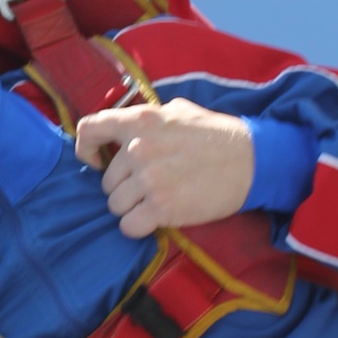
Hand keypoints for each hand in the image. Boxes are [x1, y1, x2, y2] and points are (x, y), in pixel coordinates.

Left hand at [76, 99, 254, 238]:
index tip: (95, 161)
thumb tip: (124, 126)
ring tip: (157, 200)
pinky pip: (129, 226)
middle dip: (124, 186)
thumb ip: (148, 117)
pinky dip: (139, 227)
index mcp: (141, 121)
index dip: (86, 148)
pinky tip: (156, 219)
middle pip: (107, 181)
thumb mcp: (179, 110)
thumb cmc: (217, 135)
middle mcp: (139, 149)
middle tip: (151, 185)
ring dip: (132, 208)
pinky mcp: (162, 208)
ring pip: (115, 205)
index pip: (90, 129)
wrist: (251, 161)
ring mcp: (149, 180)